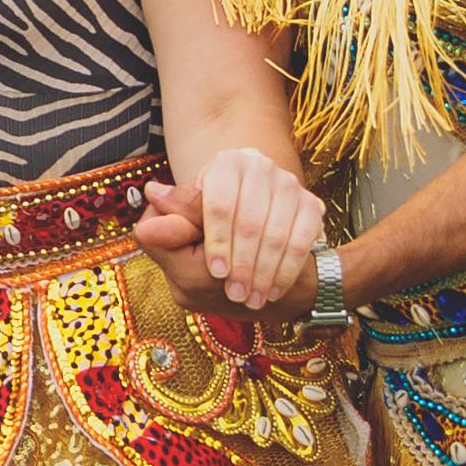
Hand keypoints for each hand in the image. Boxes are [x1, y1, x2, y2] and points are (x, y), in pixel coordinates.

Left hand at [133, 148, 334, 315]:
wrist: (264, 232)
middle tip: (235, 294)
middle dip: (242, 264)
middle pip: (249, 223)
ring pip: (277, 235)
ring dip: (263, 273)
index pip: (218, 203)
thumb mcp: (187, 231)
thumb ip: (170, 220)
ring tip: (251, 299)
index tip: (217, 272)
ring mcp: (288, 185)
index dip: (217, 241)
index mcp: (223, 166)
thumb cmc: (215, 234)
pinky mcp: (312, 205)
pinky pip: (302, 242)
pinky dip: (286, 271)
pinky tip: (273, 291)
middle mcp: (258, 166)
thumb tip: (153, 194)